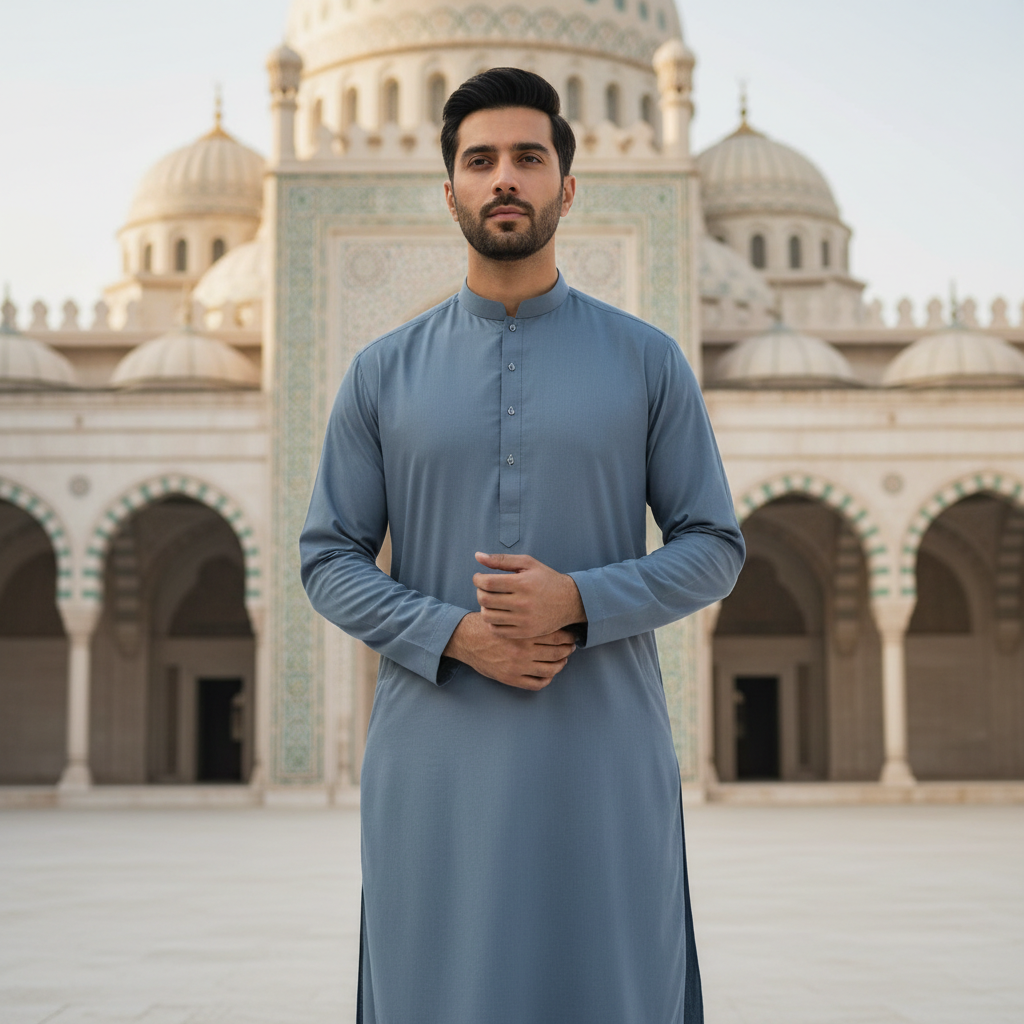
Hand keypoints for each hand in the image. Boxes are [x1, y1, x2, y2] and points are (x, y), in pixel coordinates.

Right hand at [443, 613, 576, 690]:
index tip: (571, 635)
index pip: (556, 635)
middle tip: (571, 647)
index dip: (568, 636)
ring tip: (562, 660)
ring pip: (550, 669)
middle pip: (557, 652)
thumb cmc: (489, 624)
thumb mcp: (507, 613)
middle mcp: (523, 650)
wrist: (466, 639)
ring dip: (560, 665)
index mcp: (523, 632)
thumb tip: (550, 614)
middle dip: (568, 650)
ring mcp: (517, 666)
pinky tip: (548, 673)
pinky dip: (547, 679)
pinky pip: (537, 684)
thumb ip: (527, 616)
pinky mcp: (511, 678)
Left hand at [472, 552, 585, 638]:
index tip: (479, 578)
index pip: (487, 583)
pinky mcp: (525, 632)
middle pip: (485, 600)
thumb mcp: (528, 564)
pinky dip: (492, 622)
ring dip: (484, 607)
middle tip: (484, 589)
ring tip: (491, 601)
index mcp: (522, 583)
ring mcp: (523, 620)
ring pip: (488, 616)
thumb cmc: (546, 579)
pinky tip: (498, 614)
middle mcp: (522, 603)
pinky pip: (497, 630)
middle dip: (479, 592)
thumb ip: (501, 560)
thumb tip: (477, 556)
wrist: (570, 601)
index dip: (477, 579)